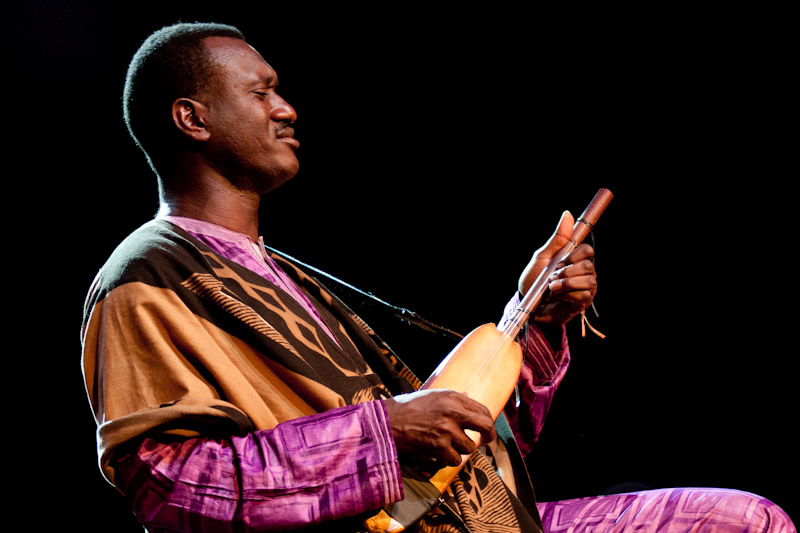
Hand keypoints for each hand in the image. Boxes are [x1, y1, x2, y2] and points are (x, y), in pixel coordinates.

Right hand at [383, 390, 495, 471]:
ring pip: (469, 447)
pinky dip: (449, 460)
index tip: (486, 428)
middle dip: (489, 436)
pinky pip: (455, 459)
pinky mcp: (439, 447)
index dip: (487, 421)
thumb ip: (453, 398)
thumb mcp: (432, 395)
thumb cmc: (408, 408)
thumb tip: (469, 396)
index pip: (483, 410)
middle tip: (487, 441)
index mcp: (453, 397)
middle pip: (486, 426)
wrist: (388, 422)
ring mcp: (447, 430)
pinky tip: (441, 454)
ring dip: (461, 449)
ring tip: (449, 445)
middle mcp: (453, 412)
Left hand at [518, 211, 597, 326]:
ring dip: (567, 283)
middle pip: (589, 265)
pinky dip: (568, 294)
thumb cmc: (533, 280)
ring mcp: (584, 288)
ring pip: (589, 280)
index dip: (574, 255)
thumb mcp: (542, 257)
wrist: (526, 305)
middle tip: (553, 276)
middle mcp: (583, 272)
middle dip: (568, 271)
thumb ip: (557, 238)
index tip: (559, 261)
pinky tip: (558, 296)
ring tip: (552, 287)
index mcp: (574, 260)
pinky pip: (584, 295)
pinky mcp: (582, 302)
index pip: (588, 250)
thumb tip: (567, 214)